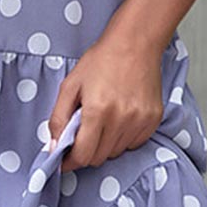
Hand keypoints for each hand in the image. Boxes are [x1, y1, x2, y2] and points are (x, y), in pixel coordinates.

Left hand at [46, 30, 165, 173]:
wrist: (135, 44)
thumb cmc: (101, 61)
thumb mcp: (70, 85)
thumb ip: (58, 119)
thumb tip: (54, 147)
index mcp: (97, 111)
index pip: (83, 156)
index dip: (70, 162)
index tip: (64, 160)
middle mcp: (121, 120)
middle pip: (99, 158)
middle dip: (85, 152)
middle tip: (81, 135)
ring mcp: (140, 121)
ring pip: (115, 152)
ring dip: (104, 145)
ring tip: (102, 121)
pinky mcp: (153, 120)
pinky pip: (133, 144)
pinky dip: (122, 138)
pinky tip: (118, 118)